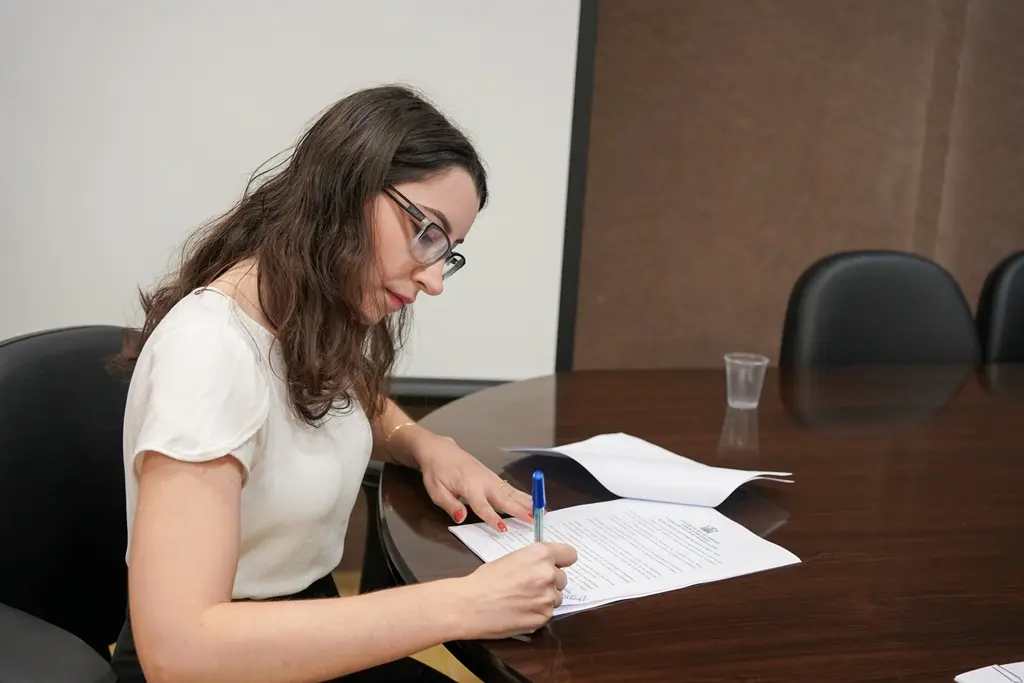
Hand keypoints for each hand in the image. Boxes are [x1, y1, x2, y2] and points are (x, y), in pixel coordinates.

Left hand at [413, 432, 532, 531]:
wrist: (439, 450)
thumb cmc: (436, 471)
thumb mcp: (436, 491)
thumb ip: (450, 505)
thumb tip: (461, 518)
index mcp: (468, 486)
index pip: (482, 506)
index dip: (493, 518)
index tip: (504, 528)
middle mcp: (483, 481)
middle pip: (504, 498)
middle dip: (520, 509)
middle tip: (534, 520)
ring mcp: (490, 477)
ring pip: (511, 492)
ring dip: (527, 502)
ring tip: (541, 511)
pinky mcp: (493, 476)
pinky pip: (510, 487)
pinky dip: (523, 495)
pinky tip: (532, 501)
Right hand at [455, 542, 577, 638]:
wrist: (469, 604)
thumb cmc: (484, 580)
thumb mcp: (511, 559)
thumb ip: (533, 561)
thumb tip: (544, 566)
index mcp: (540, 554)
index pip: (570, 554)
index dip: (562, 560)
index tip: (557, 564)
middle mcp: (549, 574)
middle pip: (562, 578)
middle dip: (550, 582)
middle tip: (529, 586)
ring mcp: (548, 598)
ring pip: (556, 597)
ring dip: (544, 598)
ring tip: (522, 600)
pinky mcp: (543, 617)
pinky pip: (547, 613)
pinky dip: (537, 613)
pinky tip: (519, 611)